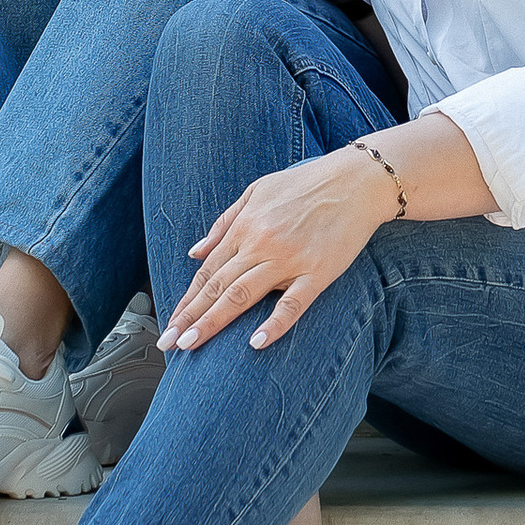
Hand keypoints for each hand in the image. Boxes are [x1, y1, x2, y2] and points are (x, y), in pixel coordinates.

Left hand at [161, 141, 397, 352]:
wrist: (356, 181)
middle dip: (190, 316)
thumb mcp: (256, 192)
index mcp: (245, 227)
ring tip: (190, 343)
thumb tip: (195, 251)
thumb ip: (224, 223)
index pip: (207, 271)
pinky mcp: (318, 271)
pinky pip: (293, 302)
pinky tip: (256, 342)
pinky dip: (274, 323)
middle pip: (218, 286)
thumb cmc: (306, 185)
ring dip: (213, 321)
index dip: (187, 300)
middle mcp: (261, 244)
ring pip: (243, 295)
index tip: (170, 324)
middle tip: (168, 343)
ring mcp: (289, 259)